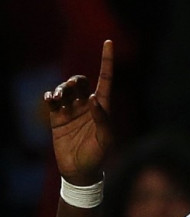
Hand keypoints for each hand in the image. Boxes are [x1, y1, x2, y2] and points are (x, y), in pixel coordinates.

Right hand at [43, 40, 113, 184]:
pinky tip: (50, 100)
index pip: (106, 79)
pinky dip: (50, 96)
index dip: (107, 61)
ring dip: (61, 89)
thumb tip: (94, 100)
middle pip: (81, 82)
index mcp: (103, 107)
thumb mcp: (105, 139)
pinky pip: (53, 101)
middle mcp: (88, 105)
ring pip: (65, 89)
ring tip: (57, 99)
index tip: (108, 42)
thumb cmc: (98, 156)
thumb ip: (103, 120)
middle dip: (75, 81)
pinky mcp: (58, 118)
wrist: (80, 171)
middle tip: (70, 90)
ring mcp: (72, 111)